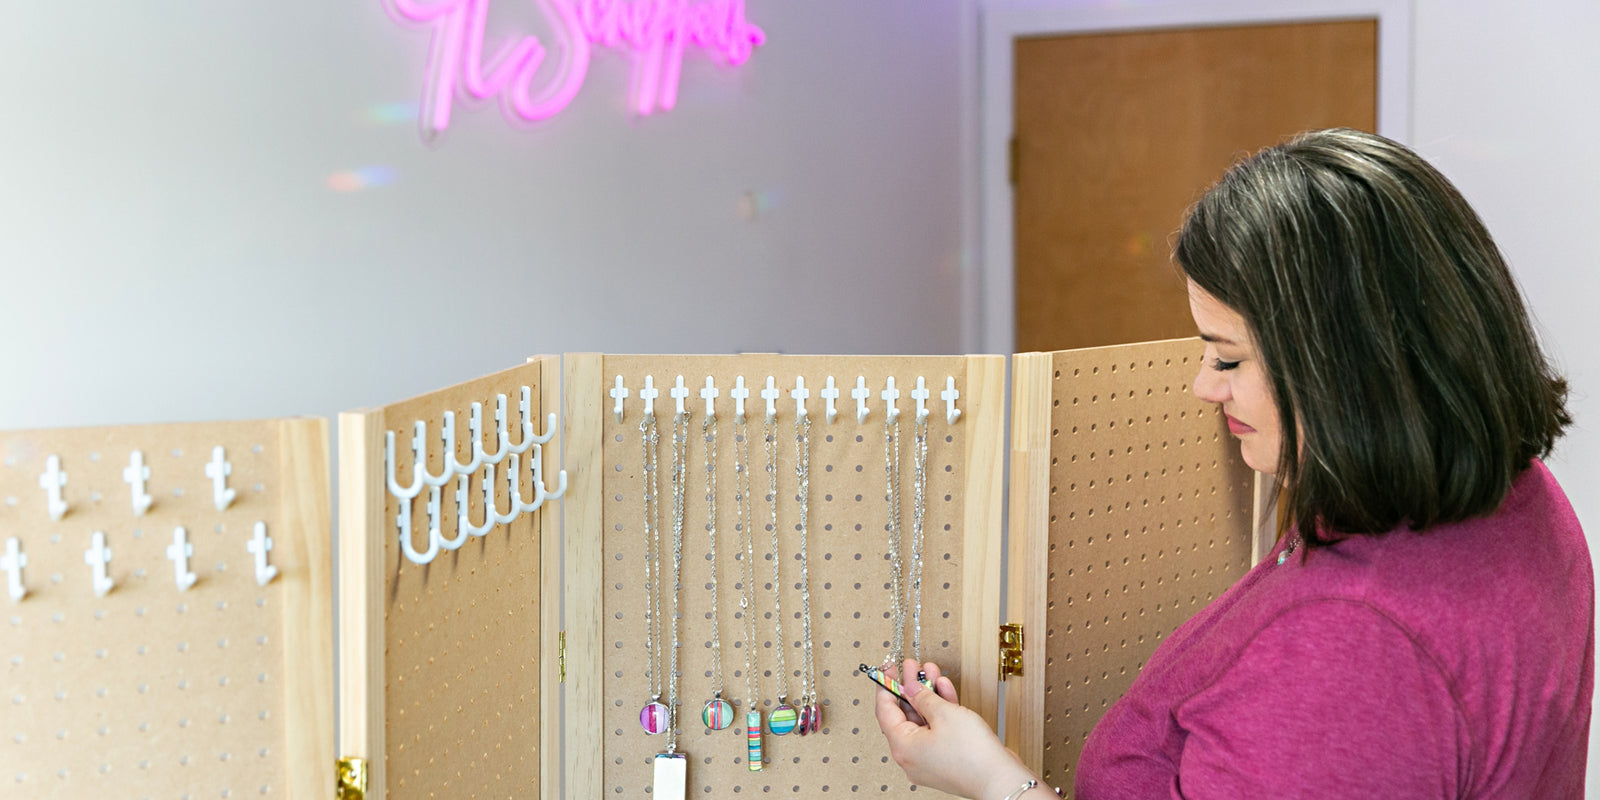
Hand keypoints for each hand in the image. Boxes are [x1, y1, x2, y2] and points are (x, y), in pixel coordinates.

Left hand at [874, 659, 1038, 799]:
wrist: (1000, 779)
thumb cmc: (972, 755)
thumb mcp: (944, 714)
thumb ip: (923, 697)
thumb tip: (911, 688)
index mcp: (903, 747)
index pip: (884, 710)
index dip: (886, 685)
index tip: (890, 668)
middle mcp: (912, 756)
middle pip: (904, 714)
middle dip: (911, 687)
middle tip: (912, 667)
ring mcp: (928, 758)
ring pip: (923, 720)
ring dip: (927, 695)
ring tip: (931, 672)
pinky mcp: (945, 758)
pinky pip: (936, 729)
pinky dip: (939, 710)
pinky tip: (943, 689)